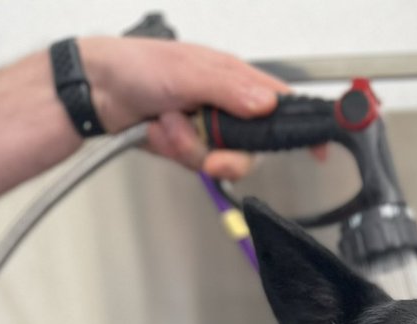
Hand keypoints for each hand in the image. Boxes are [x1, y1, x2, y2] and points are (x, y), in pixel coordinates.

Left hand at [81, 37, 285, 180]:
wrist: (95, 90)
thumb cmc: (136, 66)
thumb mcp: (187, 73)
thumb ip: (228, 91)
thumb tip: (265, 104)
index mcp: (233, 79)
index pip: (279, 104)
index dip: (302, 127)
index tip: (321, 147)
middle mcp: (224, 104)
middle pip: (251, 147)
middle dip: (227, 155)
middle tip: (210, 156)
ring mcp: (205, 127)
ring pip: (222, 159)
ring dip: (190, 148)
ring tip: (167, 124)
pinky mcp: (187, 145)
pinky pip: (195, 163)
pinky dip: (175, 151)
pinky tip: (159, 131)